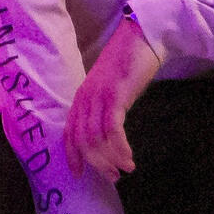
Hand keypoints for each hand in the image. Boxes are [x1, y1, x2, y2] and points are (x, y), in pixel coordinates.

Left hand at [65, 15, 159, 183]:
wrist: (143, 36)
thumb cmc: (130, 62)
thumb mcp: (112, 86)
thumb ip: (105, 105)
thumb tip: (108, 131)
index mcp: (82, 96)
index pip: (70, 132)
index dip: (72, 155)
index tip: (79, 174)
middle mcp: (86, 98)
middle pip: (82, 140)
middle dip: (96, 163)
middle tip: (112, 177)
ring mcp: (99, 96)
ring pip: (96, 138)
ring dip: (110, 159)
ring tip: (124, 170)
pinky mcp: (116, 95)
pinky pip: (112, 130)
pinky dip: (120, 148)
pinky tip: (129, 158)